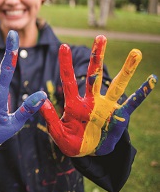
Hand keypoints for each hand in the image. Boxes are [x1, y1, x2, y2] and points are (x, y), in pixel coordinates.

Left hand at [40, 35, 156, 156]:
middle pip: (94, 74)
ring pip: (117, 84)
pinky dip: (142, 93)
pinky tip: (152, 79)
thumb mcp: (58, 133)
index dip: (66, 64)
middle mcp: (91, 100)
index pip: (68, 80)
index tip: (64, 46)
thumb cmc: (71, 143)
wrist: (88, 155)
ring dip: (127, 69)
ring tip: (136, 52)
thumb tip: (42, 100)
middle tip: (100, 36)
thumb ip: (50, 118)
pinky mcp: (119, 117)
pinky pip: (132, 104)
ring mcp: (106, 107)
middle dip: (97, 56)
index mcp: (74, 103)